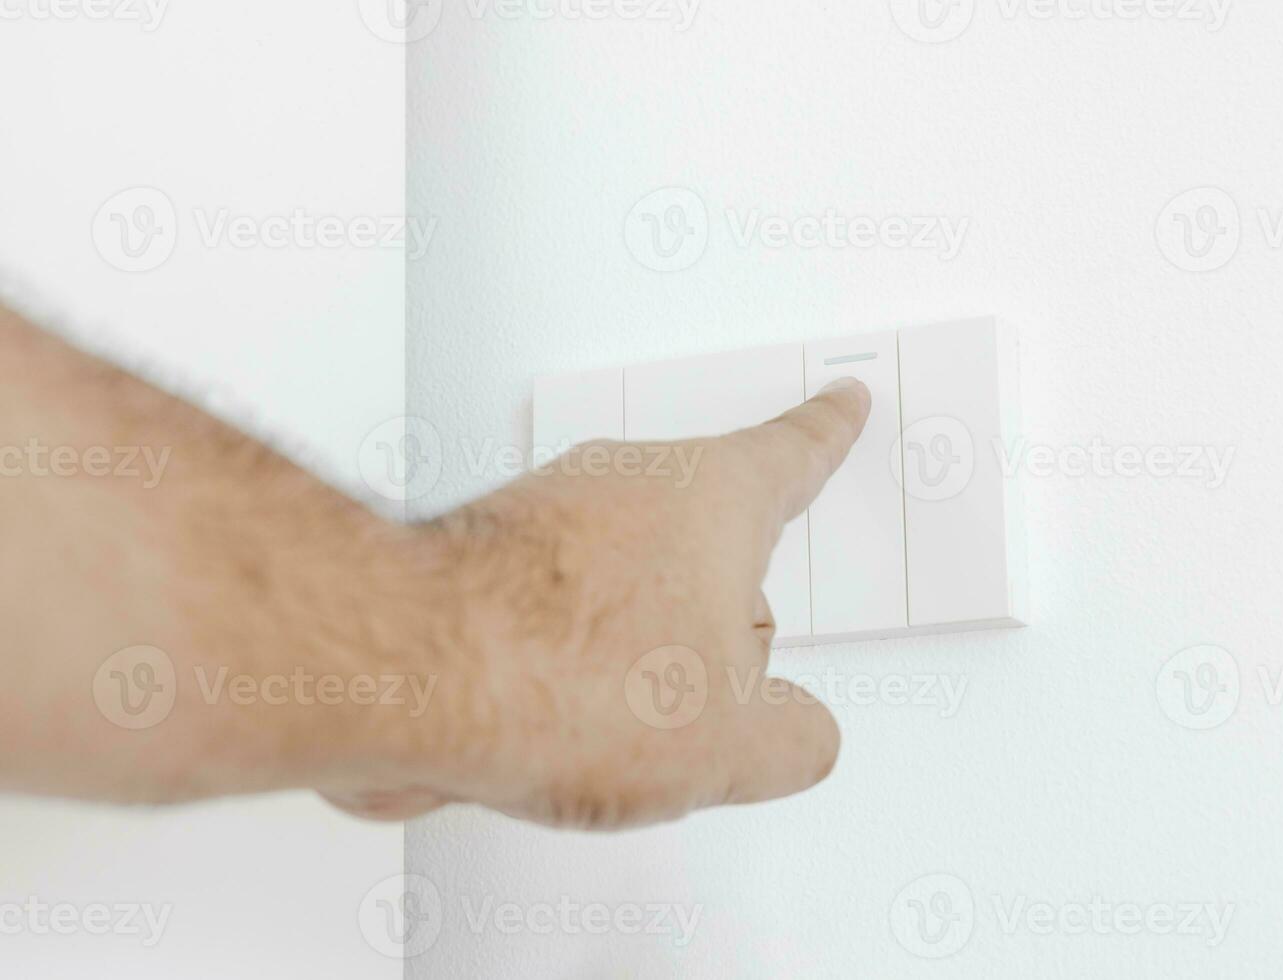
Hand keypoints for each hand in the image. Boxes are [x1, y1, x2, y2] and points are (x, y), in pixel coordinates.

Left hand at [324, 378, 870, 828]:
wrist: (405, 674)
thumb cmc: (563, 672)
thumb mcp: (736, 743)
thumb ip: (793, 739)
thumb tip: (796, 735)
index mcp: (710, 499)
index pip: (792, 453)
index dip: (826, 434)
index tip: (841, 403)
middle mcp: (625, 485)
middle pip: (704, 545)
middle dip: (710, 620)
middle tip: (705, 688)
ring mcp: (544, 517)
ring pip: (623, 588)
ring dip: (629, 655)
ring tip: (608, 724)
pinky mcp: (477, 564)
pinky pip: (551, 620)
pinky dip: (560, 670)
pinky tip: (548, 724)